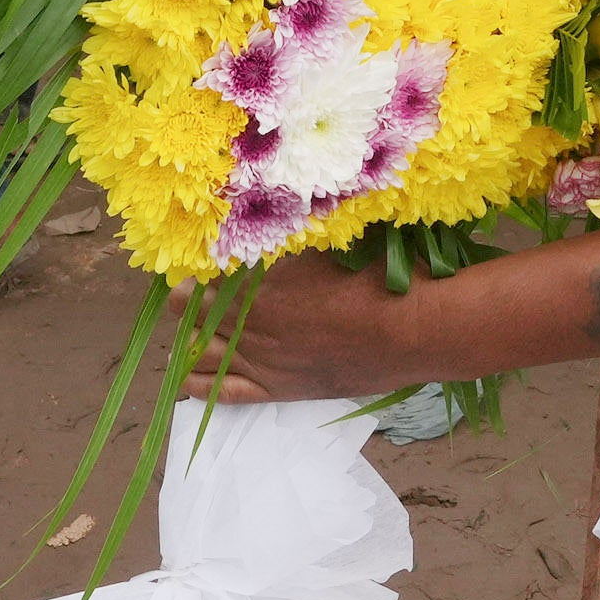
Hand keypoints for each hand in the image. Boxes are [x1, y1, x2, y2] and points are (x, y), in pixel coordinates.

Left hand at [186, 255, 448, 403]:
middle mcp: (252, 323)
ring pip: (203, 354)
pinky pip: (227, 392)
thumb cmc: (380, 275)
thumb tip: (278, 207)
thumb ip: (298, 229)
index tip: (192, 256)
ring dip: (188, 342)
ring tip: (185, 333)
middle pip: (196, 313)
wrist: (414, 330)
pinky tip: (187, 380)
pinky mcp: (280, 389)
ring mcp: (263, 360)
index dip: (194, 266)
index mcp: (261, 282)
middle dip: (186, 301)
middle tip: (184, 291)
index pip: (205, 275)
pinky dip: (201, 386)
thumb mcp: (335, 237)